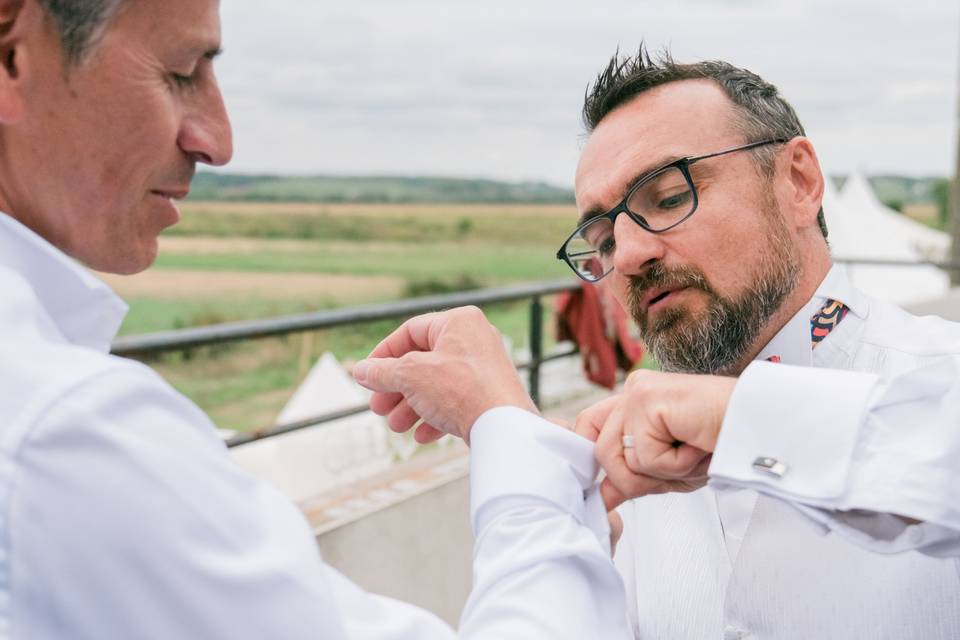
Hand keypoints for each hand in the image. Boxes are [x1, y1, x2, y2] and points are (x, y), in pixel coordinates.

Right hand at [352, 306, 537, 443]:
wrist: (504, 427)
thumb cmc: (461, 390)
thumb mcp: (411, 376)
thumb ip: (382, 371)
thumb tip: (360, 370)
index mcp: (458, 322)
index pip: (410, 331)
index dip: (384, 354)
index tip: (366, 375)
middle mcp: (475, 339)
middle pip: (422, 361)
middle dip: (396, 388)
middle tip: (378, 408)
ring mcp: (485, 369)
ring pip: (437, 385)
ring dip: (411, 407)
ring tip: (396, 426)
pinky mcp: (491, 395)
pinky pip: (456, 402)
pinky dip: (435, 417)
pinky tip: (421, 436)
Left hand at [576, 370, 736, 509]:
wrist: (762, 425)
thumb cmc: (724, 442)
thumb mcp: (670, 468)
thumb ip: (633, 475)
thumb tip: (602, 497)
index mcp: (636, 401)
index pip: (587, 427)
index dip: (594, 461)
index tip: (608, 489)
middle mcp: (633, 391)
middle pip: (601, 453)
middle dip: (637, 479)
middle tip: (678, 470)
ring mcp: (637, 393)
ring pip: (618, 460)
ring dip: (659, 473)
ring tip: (691, 454)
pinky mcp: (646, 401)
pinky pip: (644, 458)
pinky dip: (675, 465)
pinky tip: (697, 445)